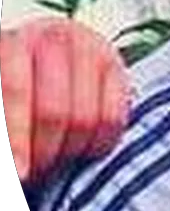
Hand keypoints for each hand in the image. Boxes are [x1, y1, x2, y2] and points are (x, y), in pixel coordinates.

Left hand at [1, 18, 131, 185]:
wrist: (45, 53)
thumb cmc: (17, 86)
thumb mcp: (5, 97)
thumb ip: (9, 119)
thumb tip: (18, 162)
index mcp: (12, 42)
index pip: (15, 91)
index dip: (17, 138)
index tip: (21, 173)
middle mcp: (54, 37)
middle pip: (54, 112)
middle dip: (44, 152)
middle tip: (36, 171)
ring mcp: (92, 49)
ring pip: (87, 119)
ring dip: (69, 152)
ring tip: (55, 158)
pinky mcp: (118, 67)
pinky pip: (113, 119)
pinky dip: (97, 144)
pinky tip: (81, 148)